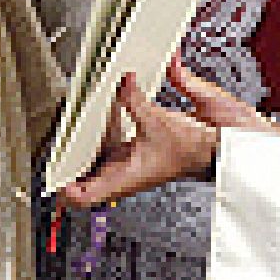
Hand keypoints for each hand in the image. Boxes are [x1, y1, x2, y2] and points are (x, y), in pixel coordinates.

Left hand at [61, 58, 279, 208]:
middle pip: (87, 172)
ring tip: (72, 118)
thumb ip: (134, 101)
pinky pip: (120, 129)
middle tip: (52, 141)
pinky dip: (112, 117)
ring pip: (101, 151)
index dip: (62, 190)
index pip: (83, 196)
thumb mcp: (160, 123)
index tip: (47, 176)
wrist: (232, 145)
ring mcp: (137, 153)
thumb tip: (122, 82)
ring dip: (88, 137)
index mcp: (126, 177)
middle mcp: (128, 168)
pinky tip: (110, 99)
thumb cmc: (203, 151)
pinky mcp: (149, 136)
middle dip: (69, 158)